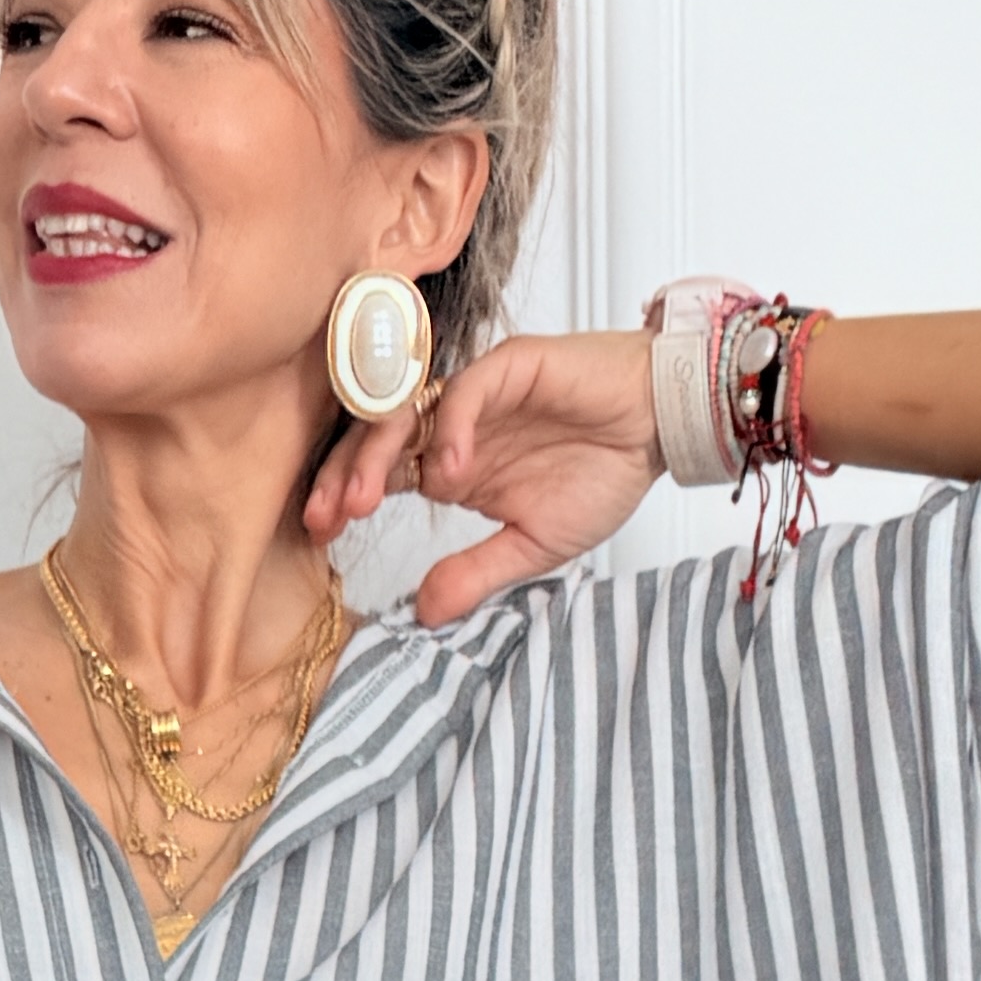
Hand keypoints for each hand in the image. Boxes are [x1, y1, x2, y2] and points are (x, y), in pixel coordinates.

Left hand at [305, 325, 663, 626]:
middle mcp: (456, 426)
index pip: (382, 475)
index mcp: (454, 464)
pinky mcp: (511, 366)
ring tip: (367, 498)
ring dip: (381, 453)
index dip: (346, 498)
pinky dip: (453, 429)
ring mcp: (479, 392)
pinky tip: (448, 472)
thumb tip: (424, 614)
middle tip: (324, 516)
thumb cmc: (604, 472)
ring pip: (410, 409)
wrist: (660, 429)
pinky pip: (468, 391)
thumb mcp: (533, 545)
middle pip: (380, 441)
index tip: (319, 534)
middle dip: (345, 477)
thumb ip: (477, 572)